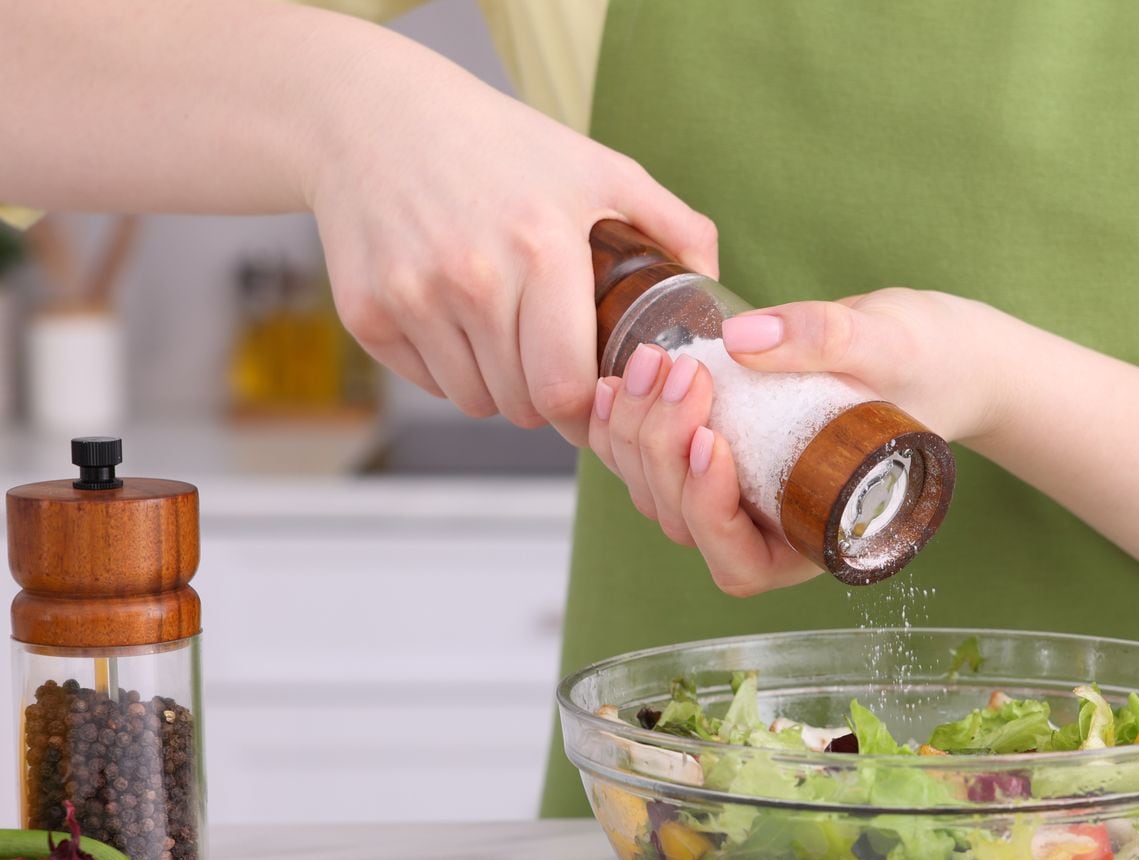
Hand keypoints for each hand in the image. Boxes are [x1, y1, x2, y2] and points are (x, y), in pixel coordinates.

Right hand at [308, 58, 716, 445]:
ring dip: (501, 386)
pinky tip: (460, 320)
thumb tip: (716, 284)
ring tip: (511, 335)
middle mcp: (471, 277)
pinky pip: (430, 384)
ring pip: (476, 401)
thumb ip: (672, 224)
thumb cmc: (501, 147)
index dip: (589, 406)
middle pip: (524, 404)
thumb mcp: (597, 168)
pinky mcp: (366, 314)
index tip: (601, 393)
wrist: (378, 118)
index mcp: (541, 247)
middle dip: (549, 397)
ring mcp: (412, 298)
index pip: (567, 386)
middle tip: (558, 361)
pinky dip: (451, 369)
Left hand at [585, 288, 1009, 596]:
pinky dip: (626, 425)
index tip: (713, 440)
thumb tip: (743, 339)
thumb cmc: (933, 362)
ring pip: (657, 494)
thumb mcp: (891, 344)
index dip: (710, 512)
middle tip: (680, 372)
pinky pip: (652, 460)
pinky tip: (618, 379)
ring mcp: (739, 495)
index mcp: (818, 535)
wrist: (936, 350)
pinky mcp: (719, 455)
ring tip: (651, 362)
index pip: (742, 560)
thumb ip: (825, 337)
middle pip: (684, 522)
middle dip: (664, 451)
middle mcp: (772, 528)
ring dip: (637, 435)